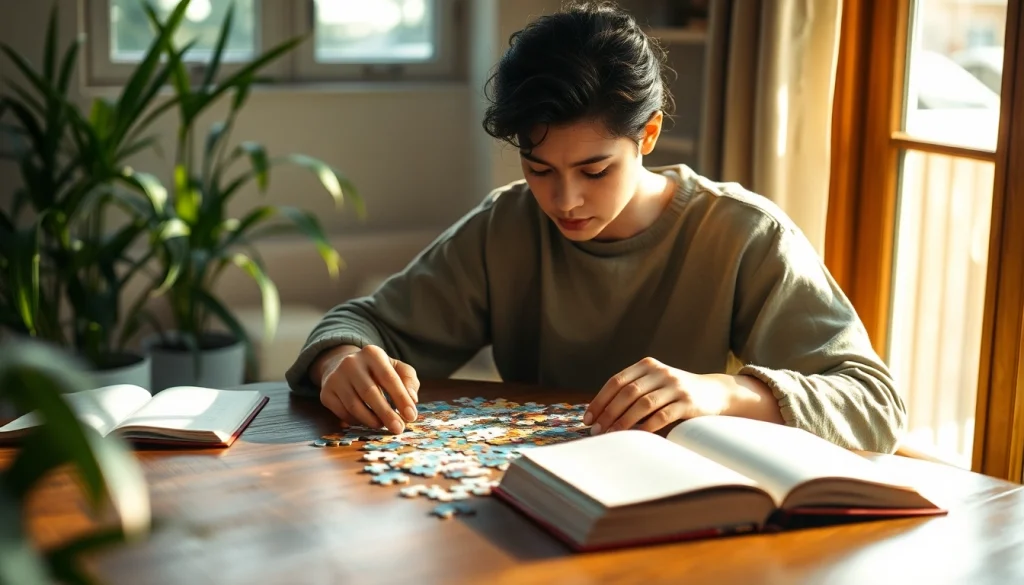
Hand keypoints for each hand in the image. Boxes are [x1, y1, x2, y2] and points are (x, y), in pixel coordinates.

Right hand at [313, 344, 419, 433]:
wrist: (343, 366)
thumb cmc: (377, 371)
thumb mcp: (396, 368)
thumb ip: (408, 380)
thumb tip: (412, 399)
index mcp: (372, 353)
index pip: (389, 378)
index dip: (401, 398)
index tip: (411, 416)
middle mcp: (351, 363)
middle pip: (370, 393)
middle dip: (386, 414)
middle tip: (398, 429)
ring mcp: (335, 378)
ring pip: (354, 406)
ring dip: (371, 420)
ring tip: (383, 426)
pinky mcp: (326, 393)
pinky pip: (343, 413)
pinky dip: (357, 421)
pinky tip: (367, 421)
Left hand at [584, 357, 732, 434]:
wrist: (716, 392)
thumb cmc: (676, 392)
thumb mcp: (655, 382)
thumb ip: (633, 390)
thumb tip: (600, 413)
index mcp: (647, 366)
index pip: (616, 381)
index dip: (600, 400)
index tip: (588, 418)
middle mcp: (660, 372)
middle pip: (627, 393)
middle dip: (608, 413)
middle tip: (596, 430)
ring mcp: (675, 386)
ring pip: (643, 404)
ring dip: (623, 421)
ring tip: (611, 434)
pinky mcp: (688, 402)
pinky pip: (662, 416)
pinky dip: (646, 427)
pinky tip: (635, 436)